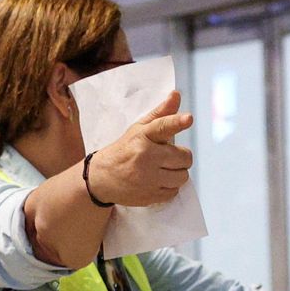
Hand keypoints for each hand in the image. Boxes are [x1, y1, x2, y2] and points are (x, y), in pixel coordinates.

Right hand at [86, 91, 194, 206]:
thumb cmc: (125, 149)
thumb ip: (161, 114)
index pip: (162, 127)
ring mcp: (147, 178)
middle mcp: (145, 156)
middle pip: (184, 158)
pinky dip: (169, 187)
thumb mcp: (139, 129)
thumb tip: (177, 94)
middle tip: (167, 156)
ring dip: (177, 173)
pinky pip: (175, 191)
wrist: (100, 178)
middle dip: (180, 157)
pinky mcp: (150, 196)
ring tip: (162, 169)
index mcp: (142, 136)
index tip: (188, 119)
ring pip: (183, 176)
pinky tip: (156, 181)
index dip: (177, 122)